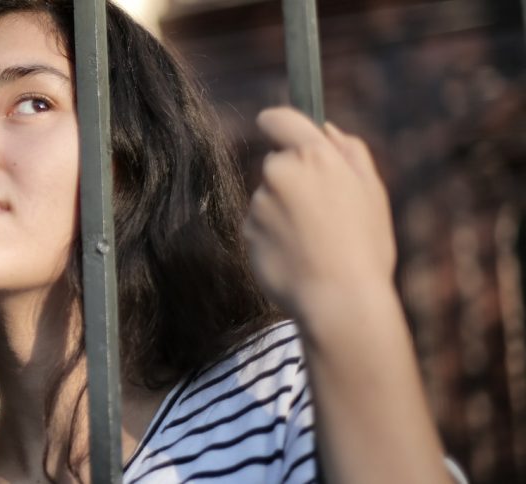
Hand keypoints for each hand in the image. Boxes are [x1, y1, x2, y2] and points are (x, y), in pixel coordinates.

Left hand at [244, 107, 396, 324]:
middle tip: (324, 210)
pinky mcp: (247, 232)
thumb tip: (325, 129)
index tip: (283, 134)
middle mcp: (279, 173)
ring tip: (315, 240)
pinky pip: (260, 225)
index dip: (279, 125)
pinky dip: (274, 235)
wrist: (339, 301)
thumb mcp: (372, 191)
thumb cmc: (364, 246)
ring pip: (268, 196)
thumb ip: (349, 152)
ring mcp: (259, 204)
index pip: (277, 118)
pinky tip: (298, 255)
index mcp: (313, 156)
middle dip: (293, 177)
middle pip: (276, 162)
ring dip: (284, 210)